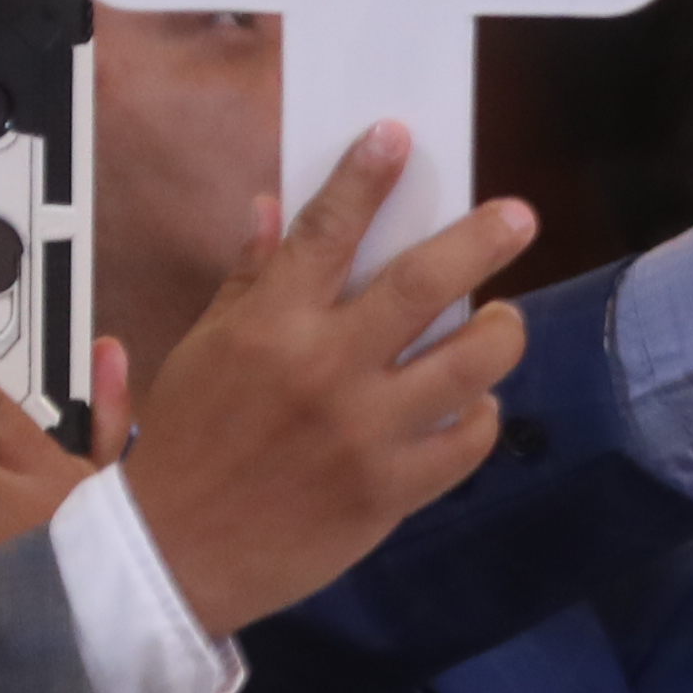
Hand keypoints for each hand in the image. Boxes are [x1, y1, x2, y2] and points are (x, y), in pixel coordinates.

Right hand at [115, 125, 535, 639]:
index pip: (327, 231)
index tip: (398, 136)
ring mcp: (365, 432)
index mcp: (269, 325)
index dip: (366, 178)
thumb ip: (247, 280)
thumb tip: (272, 208)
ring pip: (468, 364)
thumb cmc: (186, 445)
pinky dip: (480, 414)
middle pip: (422, 286)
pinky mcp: (391, 490)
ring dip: (499, 331)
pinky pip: (466, 441)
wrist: (174, 556)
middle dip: (480, 240)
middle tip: (518, 216)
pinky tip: (472, 403)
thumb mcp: (201, 351)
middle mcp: (324, 368)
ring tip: (502, 320)